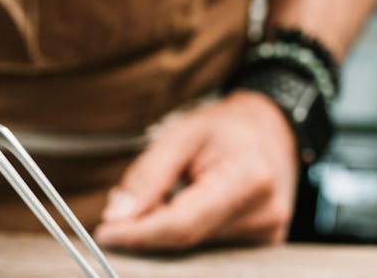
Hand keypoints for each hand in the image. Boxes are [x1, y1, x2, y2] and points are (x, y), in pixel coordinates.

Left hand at [95, 90, 298, 249]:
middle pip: (186, 239)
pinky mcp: (263, 243)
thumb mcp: (182, 134)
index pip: (183, 224)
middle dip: (145, 231)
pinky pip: (208, 246)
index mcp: (249, 179)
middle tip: (118, 215)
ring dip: (164, 231)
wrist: (271, 129)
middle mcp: (265, 214)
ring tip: (165, 196)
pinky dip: (184, 232)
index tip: (104, 233)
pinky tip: (183, 208)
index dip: (139, 233)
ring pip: (194, 247)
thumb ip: (148, 175)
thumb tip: (117, 216)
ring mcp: (267, 234)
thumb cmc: (225, 129)